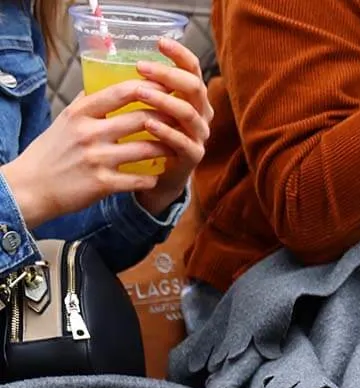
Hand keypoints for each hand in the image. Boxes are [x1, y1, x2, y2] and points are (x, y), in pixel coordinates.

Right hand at [0, 81, 175, 229]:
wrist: (30, 187)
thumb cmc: (51, 152)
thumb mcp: (65, 120)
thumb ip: (88, 103)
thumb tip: (107, 81)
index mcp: (81, 113)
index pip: (123, 92)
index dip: (151, 89)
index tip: (168, 90)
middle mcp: (89, 133)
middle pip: (142, 119)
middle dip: (168, 120)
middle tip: (182, 122)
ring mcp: (97, 159)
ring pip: (147, 149)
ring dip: (166, 149)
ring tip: (174, 148)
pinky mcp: (103, 184)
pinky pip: (140, 179)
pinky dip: (152, 178)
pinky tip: (155, 176)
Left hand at [130, 38, 213, 216]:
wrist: (151, 180)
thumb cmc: (142, 140)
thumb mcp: (139, 110)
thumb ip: (132, 91)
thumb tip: (98, 65)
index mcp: (190, 98)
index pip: (192, 70)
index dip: (180, 55)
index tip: (160, 42)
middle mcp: (201, 115)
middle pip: (194, 87)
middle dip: (168, 75)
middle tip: (141, 67)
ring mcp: (199, 136)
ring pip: (189, 113)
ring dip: (164, 100)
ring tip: (140, 92)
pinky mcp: (193, 157)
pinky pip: (184, 142)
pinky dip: (167, 131)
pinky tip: (149, 123)